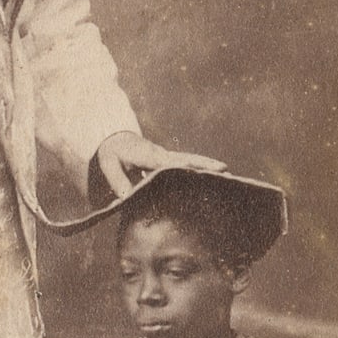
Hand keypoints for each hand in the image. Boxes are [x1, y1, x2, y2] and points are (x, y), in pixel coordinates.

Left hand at [93, 131, 226, 202]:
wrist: (113, 138)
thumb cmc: (112, 152)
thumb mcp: (109, 165)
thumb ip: (118, 181)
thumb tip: (129, 198)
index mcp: (148, 155)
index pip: (169, 162)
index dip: (185, 166)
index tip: (199, 170)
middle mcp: (162, 155)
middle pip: (187, 159)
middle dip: (205, 164)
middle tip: (226, 170)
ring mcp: (166, 157)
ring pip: (190, 161)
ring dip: (208, 167)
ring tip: (228, 175)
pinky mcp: (167, 161)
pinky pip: (186, 165)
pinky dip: (200, 169)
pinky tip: (213, 178)